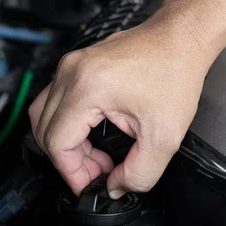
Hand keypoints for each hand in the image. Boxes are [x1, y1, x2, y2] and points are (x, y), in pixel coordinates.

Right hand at [29, 1, 220, 197]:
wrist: (181, 39)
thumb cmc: (175, 73)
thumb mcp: (164, 137)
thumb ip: (139, 173)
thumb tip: (116, 186)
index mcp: (87, 89)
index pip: (57, 143)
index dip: (71, 172)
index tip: (89, 184)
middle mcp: (71, 73)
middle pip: (44, 130)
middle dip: (69, 160)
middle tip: (97, 172)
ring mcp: (71, 65)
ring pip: (44, 115)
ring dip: (64, 142)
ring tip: (95, 156)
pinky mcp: (76, 64)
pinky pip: (55, 100)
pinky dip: (67, 124)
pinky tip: (92, 134)